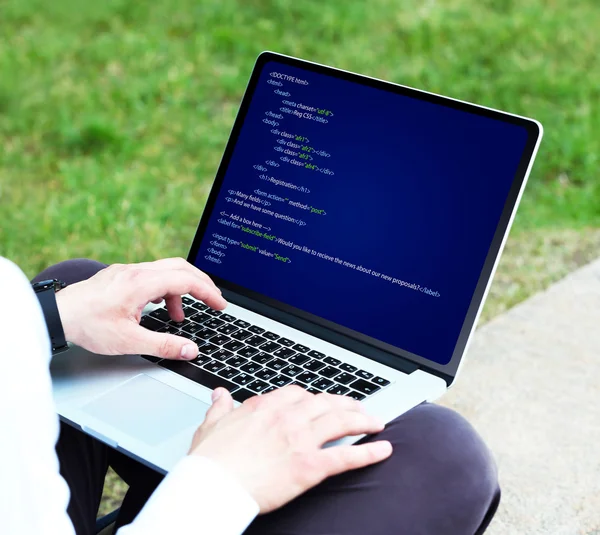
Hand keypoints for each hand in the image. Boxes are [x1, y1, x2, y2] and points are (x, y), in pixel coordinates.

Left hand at [55, 257, 225, 359]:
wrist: (55, 315)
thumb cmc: (87, 325)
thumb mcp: (128, 341)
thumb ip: (163, 345)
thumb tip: (189, 350)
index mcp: (141, 282)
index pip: (185, 280)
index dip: (208, 292)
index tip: (220, 304)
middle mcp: (136, 270)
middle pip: (180, 267)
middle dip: (201, 284)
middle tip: (213, 300)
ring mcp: (127, 270)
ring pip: (166, 270)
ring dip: (180, 290)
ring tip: (180, 316)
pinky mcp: (120, 275)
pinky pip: (152, 275)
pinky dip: (164, 289)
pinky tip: (158, 308)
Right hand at [190, 386, 391, 513]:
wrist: (212, 486)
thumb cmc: (209, 460)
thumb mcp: (211, 426)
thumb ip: (220, 408)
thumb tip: (219, 395)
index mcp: (265, 407)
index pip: (297, 394)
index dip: (313, 398)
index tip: (319, 402)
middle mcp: (287, 418)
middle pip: (325, 403)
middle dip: (345, 404)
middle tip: (356, 408)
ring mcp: (300, 440)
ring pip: (341, 422)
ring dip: (363, 420)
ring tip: (376, 422)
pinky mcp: (309, 467)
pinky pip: (345, 457)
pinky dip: (368, 453)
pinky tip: (383, 449)